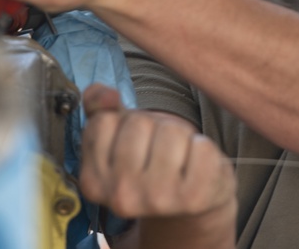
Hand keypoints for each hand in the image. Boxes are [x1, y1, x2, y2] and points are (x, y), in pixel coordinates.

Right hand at [79, 85, 236, 248]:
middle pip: (140, 122)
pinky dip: (205, 150)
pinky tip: (198, 168)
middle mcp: (121, 196)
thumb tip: (107, 97)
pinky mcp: (193, 199)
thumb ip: (98, 104)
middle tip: (160, 151)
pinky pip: (203, 148)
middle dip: (154, 126)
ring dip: (182, 137)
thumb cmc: (150, 159)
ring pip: (173, 131)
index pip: (104, 120)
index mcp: (93, 182)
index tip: (133, 143)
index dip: (124, 121)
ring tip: (180, 159)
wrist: (189, 200)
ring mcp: (157, 200)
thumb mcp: (117, 132)